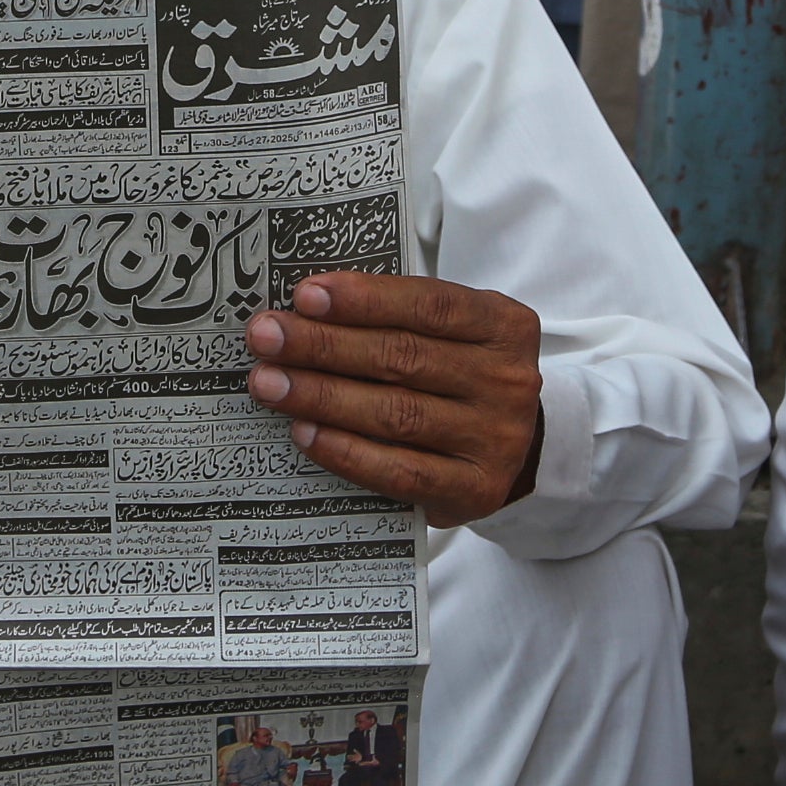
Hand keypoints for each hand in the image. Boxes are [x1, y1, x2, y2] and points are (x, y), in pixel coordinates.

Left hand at [244, 273, 543, 527]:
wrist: (518, 449)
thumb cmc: (463, 376)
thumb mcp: (456, 332)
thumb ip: (401, 318)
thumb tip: (307, 311)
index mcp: (504, 325)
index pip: (430, 305)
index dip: (366, 299)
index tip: (305, 295)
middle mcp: (506, 380)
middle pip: (404, 358)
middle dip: (325, 345)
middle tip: (266, 337)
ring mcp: (495, 439)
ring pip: (397, 414)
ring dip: (323, 396)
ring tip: (269, 383)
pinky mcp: (474, 489)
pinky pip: (400, 471)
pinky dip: (346, 451)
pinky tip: (304, 432)